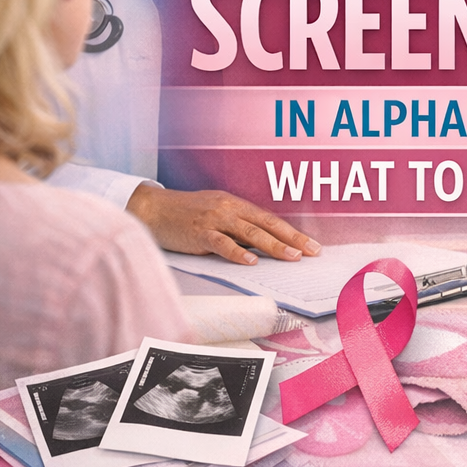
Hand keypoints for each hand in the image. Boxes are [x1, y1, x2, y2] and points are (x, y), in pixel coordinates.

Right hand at [126, 182, 321, 264]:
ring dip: (274, 246)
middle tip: (312, 252)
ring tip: (292, 257)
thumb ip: (238, 228)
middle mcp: (230, 209)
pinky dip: (237, 252)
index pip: (271, 219)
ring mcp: (215, 220)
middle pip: (267, 224)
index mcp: (236, 204)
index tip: (312, 245)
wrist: (154, 209)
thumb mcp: (217, 214)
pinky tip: (251, 262)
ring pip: (251, 233)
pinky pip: (222, 243)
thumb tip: (262, 247)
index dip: (293, 232)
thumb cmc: (186, 214)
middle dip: (293, 239)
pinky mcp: (199, 233)